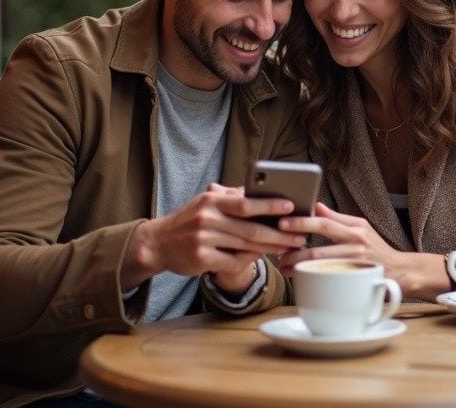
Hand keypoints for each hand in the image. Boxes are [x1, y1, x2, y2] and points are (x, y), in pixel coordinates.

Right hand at [120, 184, 305, 289]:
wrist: (157, 243)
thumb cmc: (189, 220)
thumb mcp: (206, 202)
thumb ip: (231, 198)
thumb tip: (260, 194)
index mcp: (211, 200)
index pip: (246, 202)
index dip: (270, 205)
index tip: (291, 207)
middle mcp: (207, 217)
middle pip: (251, 228)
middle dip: (278, 233)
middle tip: (299, 236)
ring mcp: (203, 239)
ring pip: (245, 246)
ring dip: (270, 248)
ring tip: (287, 247)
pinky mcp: (201, 259)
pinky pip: (233, 261)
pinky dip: (249, 260)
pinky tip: (262, 258)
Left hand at [276, 203, 404, 275]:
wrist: (402, 271)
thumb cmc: (377, 249)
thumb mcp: (360, 228)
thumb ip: (337, 218)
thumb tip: (316, 206)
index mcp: (355, 227)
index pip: (324, 221)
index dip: (302, 221)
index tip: (283, 221)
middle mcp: (357, 242)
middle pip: (321, 242)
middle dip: (295, 245)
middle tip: (277, 247)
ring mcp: (357, 262)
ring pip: (322, 263)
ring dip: (299, 264)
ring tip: (283, 264)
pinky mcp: (358, 279)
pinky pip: (329, 278)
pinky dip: (311, 277)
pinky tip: (300, 277)